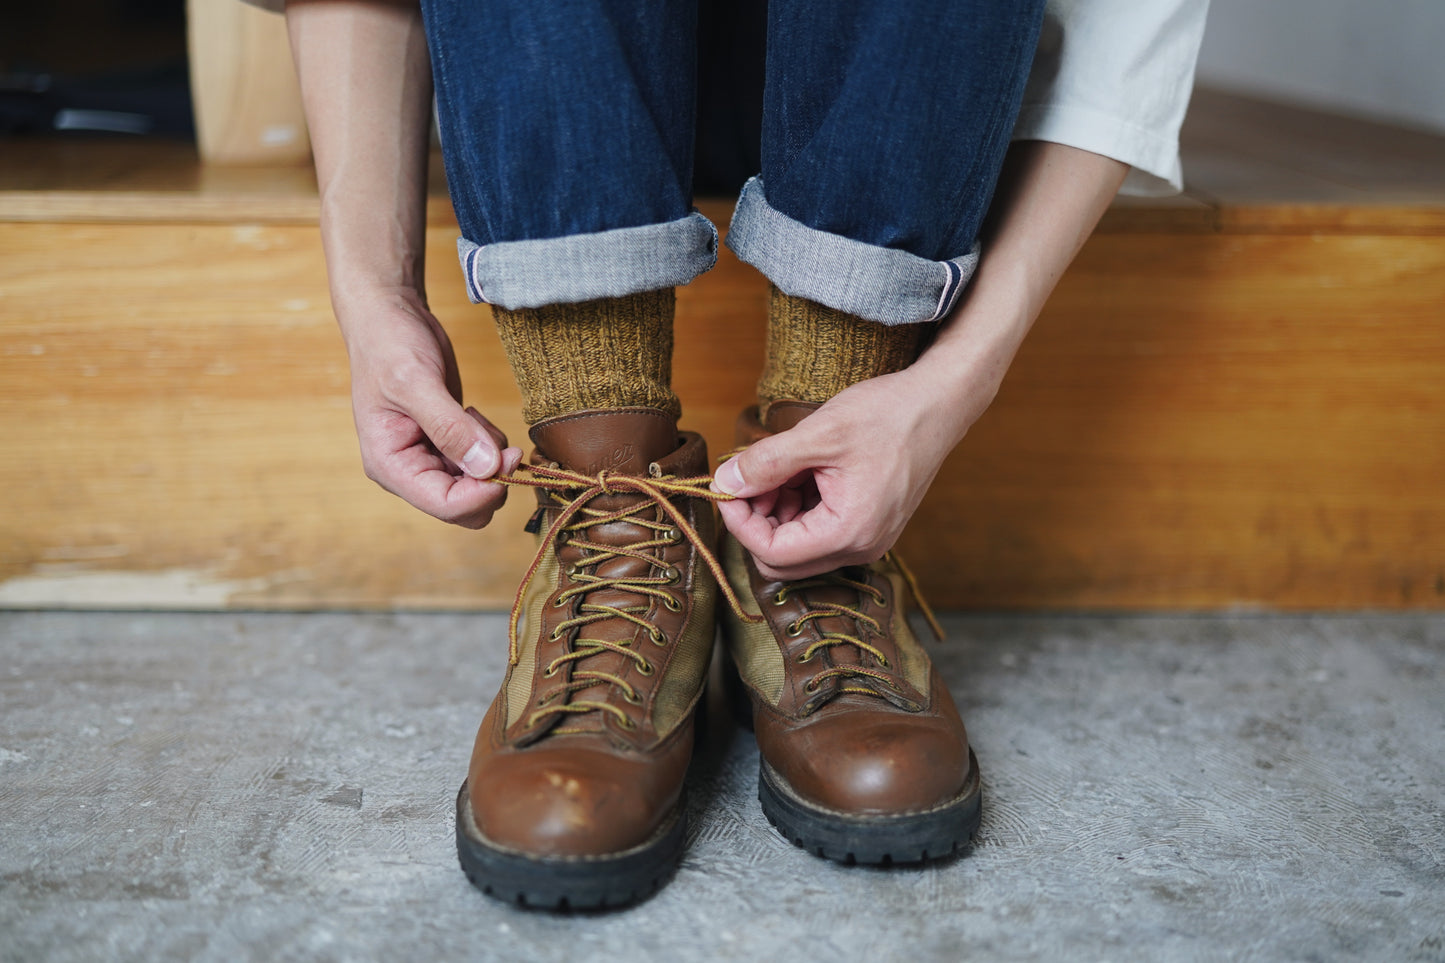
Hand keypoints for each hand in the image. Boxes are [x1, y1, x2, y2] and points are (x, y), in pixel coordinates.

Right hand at [339, 288, 522, 528]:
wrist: (388, 318)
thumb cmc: (388, 345)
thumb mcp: (417, 383)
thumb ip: (451, 428)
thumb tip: (487, 468)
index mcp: (390, 466)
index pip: (445, 506)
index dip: (482, 493)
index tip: (508, 460)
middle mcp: (409, 471)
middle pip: (466, 508)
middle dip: (491, 479)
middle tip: (502, 440)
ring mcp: (430, 460)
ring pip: (479, 487)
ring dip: (492, 459)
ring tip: (474, 416)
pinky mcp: (448, 445)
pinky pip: (481, 465)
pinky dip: (489, 446)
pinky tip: (473, 415)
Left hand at [712, 365, 982, 580]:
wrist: (939, 404)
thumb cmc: (887, 415)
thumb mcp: (817, 434)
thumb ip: (766, 463)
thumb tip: (724, 482)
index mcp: (849, 531)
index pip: (772, 553)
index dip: (740, 522)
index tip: (727, 486)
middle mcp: (861, 548)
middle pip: (783, 561)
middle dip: (757, 521)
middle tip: (750, 477)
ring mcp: (867, 540)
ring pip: (798, 548)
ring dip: (777, 513)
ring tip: (780, 466)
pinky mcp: (869, 527)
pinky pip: (819, 533)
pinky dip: (798, 508)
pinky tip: (800, 471)